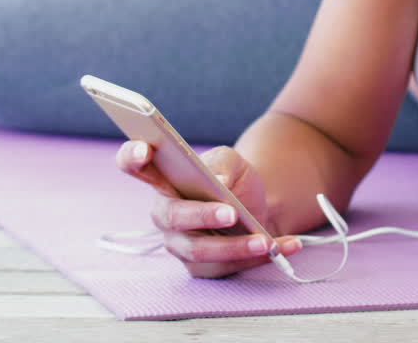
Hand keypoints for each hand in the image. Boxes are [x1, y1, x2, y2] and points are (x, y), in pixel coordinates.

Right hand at [116, 141, 302, 277]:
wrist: (256, 206)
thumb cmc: (234, 181)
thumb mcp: (232, 162)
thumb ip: (223, 165)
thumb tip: (218, 183)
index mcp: (163, 179)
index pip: (134, 165)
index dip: (132, 157)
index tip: (145, 148)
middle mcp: (165, 214)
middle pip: (173, 217)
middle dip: (202, 216)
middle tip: (231, 212)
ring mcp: (180, 243)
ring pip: (201, 251)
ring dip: (235, 246)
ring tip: (263, 241)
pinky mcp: (201, 268)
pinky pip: (227, 268)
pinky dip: (258, 258)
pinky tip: (285, 246)